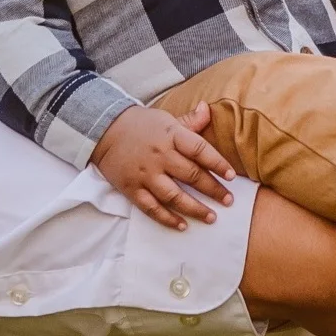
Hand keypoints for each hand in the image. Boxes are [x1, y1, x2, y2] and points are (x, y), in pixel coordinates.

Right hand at [94, 102, 235, 227]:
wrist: (103, 129)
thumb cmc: (141, 124)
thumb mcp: (166, 118)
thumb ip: (189, 121)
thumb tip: (208, 109)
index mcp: (171, 135)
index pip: (200, 150)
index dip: (218, 163)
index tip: (231, 176)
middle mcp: (160, 156)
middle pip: (191, 175)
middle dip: (213, 190)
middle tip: (229, 200)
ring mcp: (145, 174)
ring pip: (174, 196)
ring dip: (194, 208)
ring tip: (211, 217)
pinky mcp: (131, 188)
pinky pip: (151, 208)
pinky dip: (167, 218)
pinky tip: (182, 225)